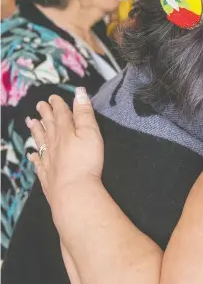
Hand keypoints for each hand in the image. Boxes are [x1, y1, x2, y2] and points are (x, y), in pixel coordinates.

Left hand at [27, 89, 103, 209]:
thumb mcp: (91, 133)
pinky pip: (38, 163)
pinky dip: (35, 157)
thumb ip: (85, 113)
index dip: (58, 105)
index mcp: (66, 132)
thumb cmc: (86, 160)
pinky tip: (32, 154)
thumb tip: (79, 93)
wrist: (73, 190)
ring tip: (31, 122)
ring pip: (41, 142)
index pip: (61, 114)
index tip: (53, 97)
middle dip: (46, 114)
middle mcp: (54, 144)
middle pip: (49, 126)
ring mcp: (48, 160)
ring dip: (37, 131)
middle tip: (39, 105)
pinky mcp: (47, 175)